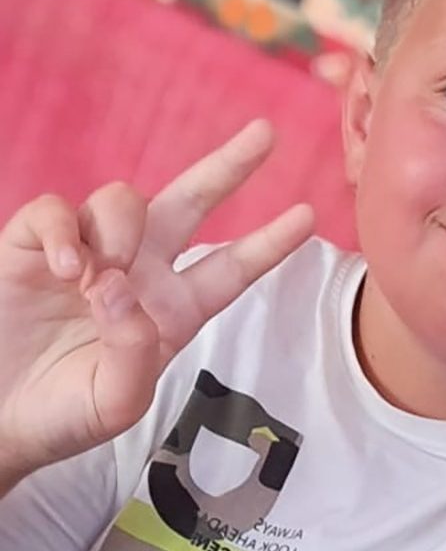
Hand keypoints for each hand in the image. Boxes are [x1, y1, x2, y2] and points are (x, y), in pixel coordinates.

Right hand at [0, 120, 313, 486]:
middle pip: (192, 201)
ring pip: (124, 200)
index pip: (233, 268)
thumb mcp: (116, 403)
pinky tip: (66, 268)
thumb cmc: (62, 417)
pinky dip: (63, 232)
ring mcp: (88, 253)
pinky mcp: (31, 246)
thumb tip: (121, 288)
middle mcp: (140, 271)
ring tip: (98, 280)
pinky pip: (56, 210)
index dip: (270, 243)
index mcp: (174, 309)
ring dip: (121, 231)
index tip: (309, 215)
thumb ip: (136, 352)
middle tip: (266, 133)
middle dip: (229, 165)